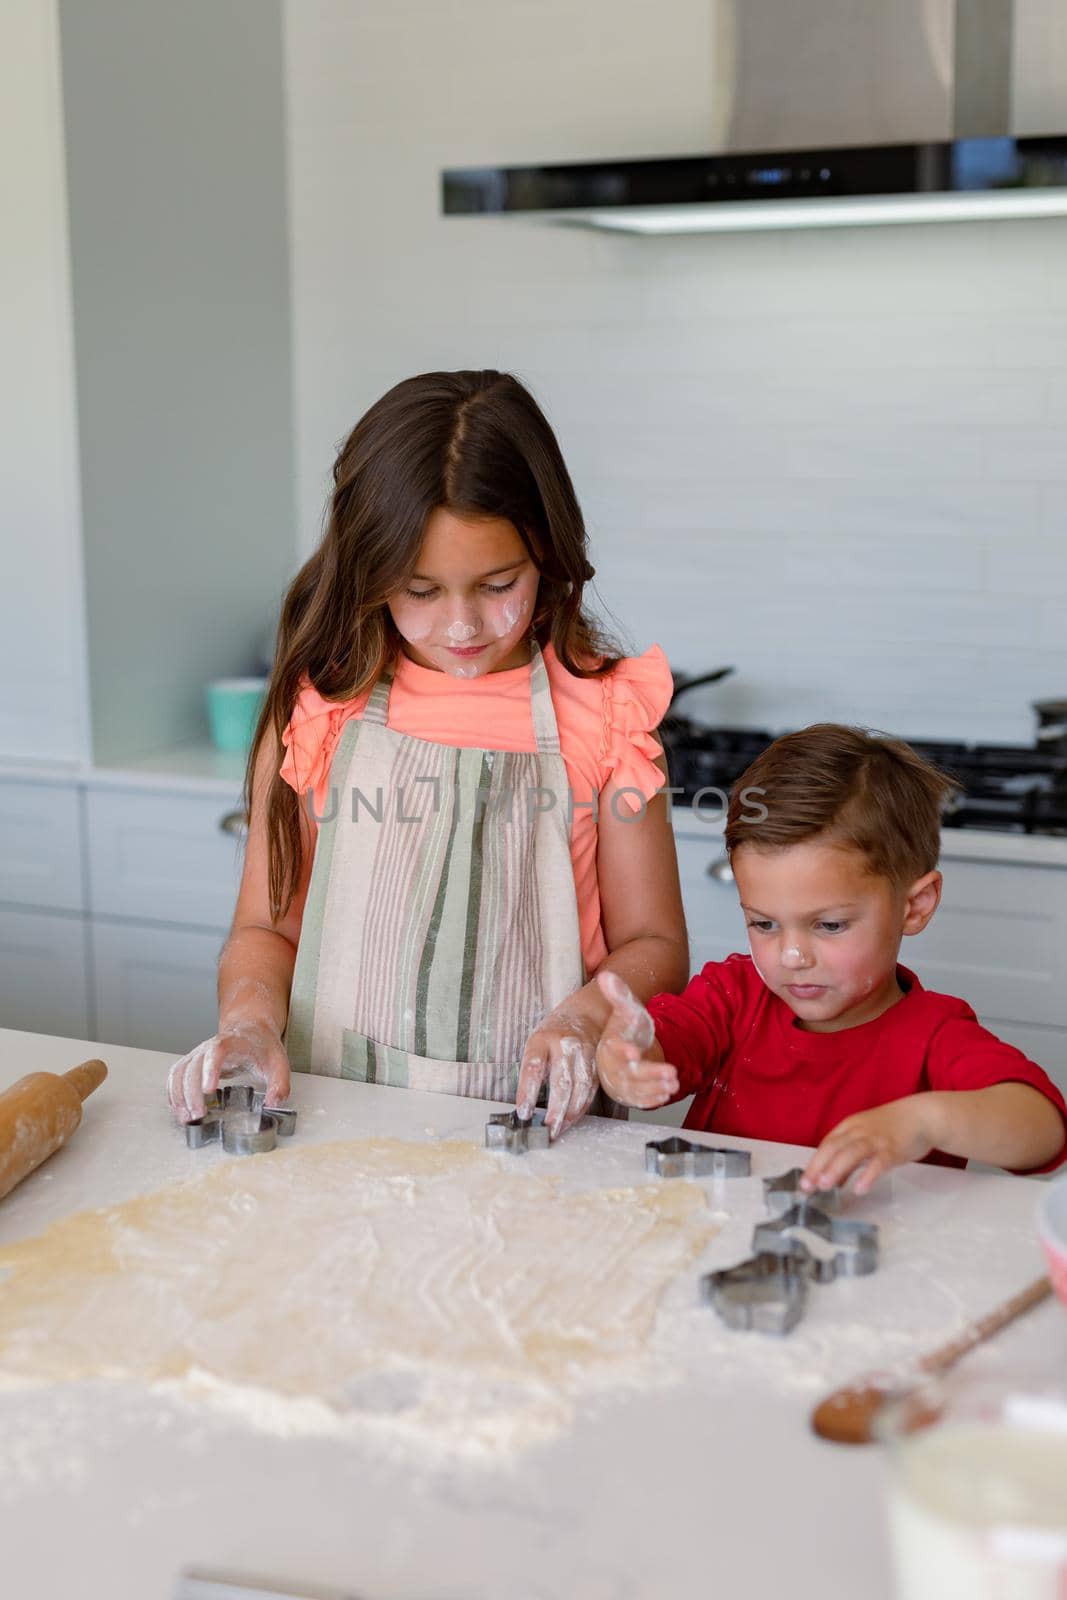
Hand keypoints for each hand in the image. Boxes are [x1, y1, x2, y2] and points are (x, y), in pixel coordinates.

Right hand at [166, 1017, 290, 1123]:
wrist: (250, 1030)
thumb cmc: (262, 1046)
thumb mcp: (279, 1063)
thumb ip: (279, 1084)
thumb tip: (273, 1104)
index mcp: (233, 1042)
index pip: (217, 1051)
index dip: (210, 1069)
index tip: (208, 1089)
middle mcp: (210, 1046)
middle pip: (194, 1066)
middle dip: (192, 1092)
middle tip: (198, 1114)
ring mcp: (198, 1054)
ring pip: (180, 1072)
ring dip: (179, 1096)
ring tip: (186, 1118)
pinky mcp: (192, 1063)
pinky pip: (176, 1076)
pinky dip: (173, 1094)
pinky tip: (179, 1110)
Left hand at [516, 998, 605, 1141]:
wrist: (586, 1014)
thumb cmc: (554, 1033)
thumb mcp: (537, 1041)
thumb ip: (533, 1068)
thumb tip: (525, 1105)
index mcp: (543, 1038)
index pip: (533, 1067)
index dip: (528, 1092)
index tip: (523, 1113)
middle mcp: (565, 1045)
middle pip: (561, 1082)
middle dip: (554, 1110)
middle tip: (546, 1129)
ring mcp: (584, 1054)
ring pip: (579, 1089)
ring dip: (569, 1114)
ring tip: (558, 1130)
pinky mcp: (597, 1065)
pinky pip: (589, 1090)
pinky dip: (580, 1108)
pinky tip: (571, 1120)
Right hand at [593, 971, 678, 1109]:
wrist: (627, 1049)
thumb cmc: (626, 1029)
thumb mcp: (626, 1009)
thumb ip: (618, 994)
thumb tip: (606, 976)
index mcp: (610, 1045)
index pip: (614, 1049)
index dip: (623, 1051)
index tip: (634, 1052)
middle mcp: (614, 1066)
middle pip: (629, 1073)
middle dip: (650, 1075)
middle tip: (670, 1074)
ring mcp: (622, 1082)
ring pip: (637, 1089)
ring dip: (655, 1088)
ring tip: (673, 1085)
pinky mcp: (630, 1093)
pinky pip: (640, 1099)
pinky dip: (652, 1099)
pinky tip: (665, 1095)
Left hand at [801, 1098, 935, 1196]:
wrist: (923, 1115)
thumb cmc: (893, 1129)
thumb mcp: (867, 1140)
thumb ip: (850, 1161)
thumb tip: (834, 1182)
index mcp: (850, 1126)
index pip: (827, 1144)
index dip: (814, 1163)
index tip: (804, 1183)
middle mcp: (859, 1130)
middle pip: (834, 1147)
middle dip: (819, 1166)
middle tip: (808, 1187)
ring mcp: (877, 1139)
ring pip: (852, 1152)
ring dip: (837, 1168)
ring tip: (825, 1186)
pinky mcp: (894, 1148)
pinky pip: (879, 1162)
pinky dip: (868, 1175)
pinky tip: (860, 1189)